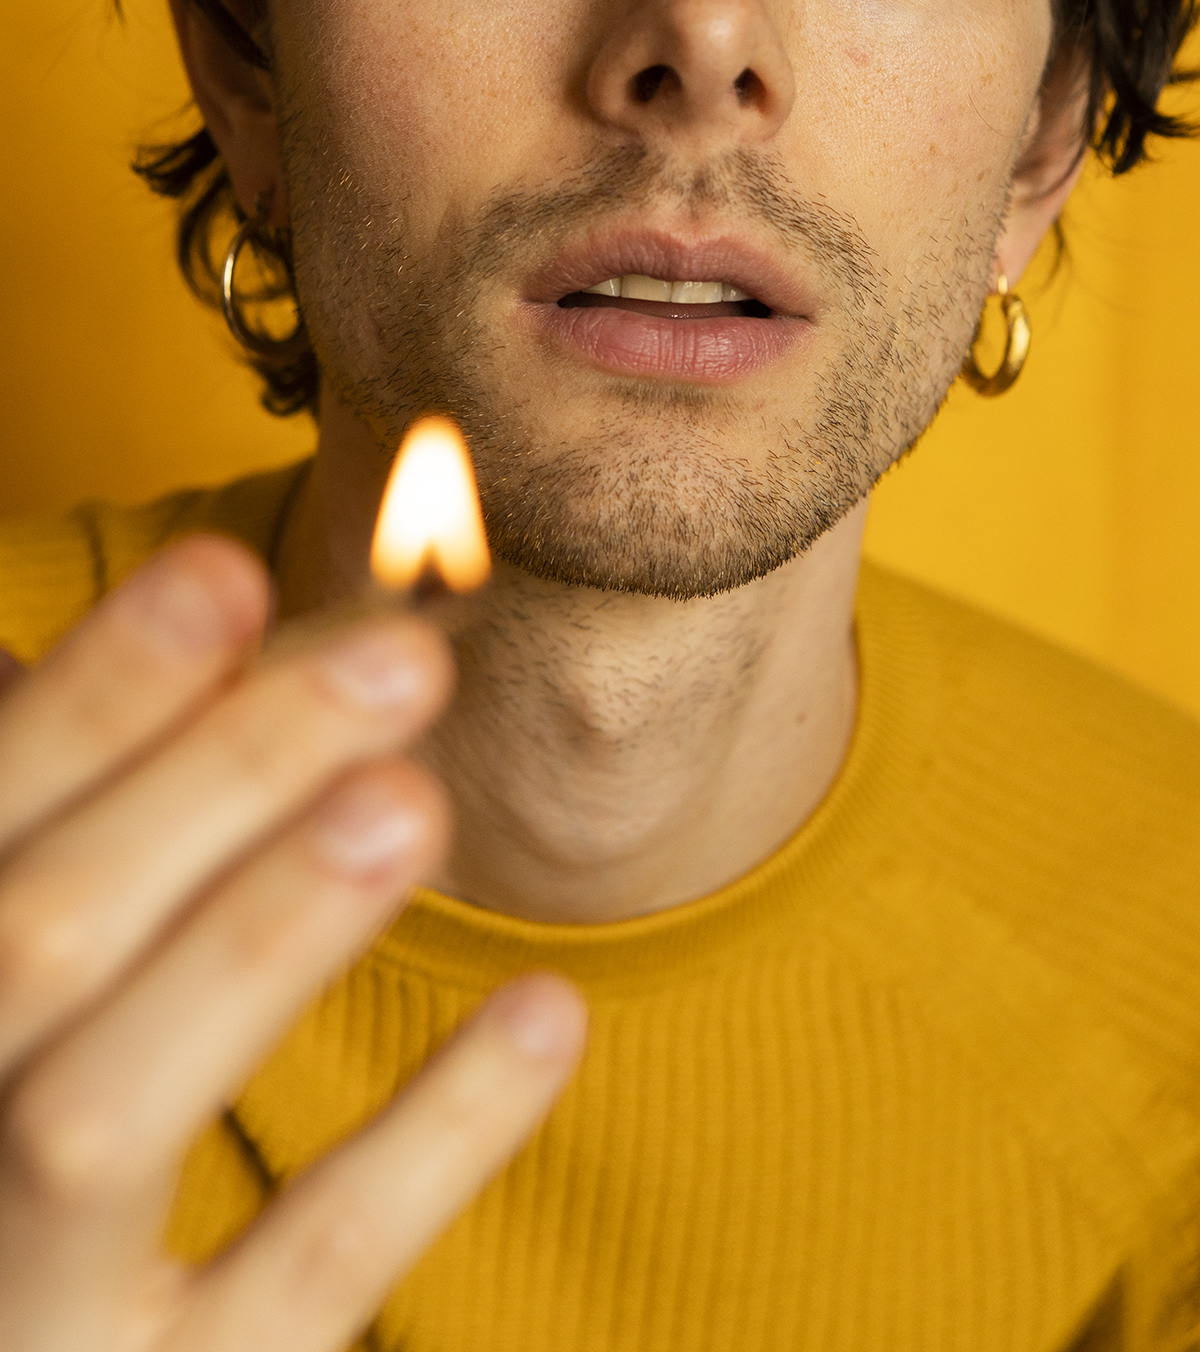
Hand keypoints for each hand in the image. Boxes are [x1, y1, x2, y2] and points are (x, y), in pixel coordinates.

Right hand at [0, 537, 585, 1350]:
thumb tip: (161, 634)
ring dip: (262, 931)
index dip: (98, 695)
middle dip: (215, 778)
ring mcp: (21, 1312)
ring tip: (417, 800)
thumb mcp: (36, 991)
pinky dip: (426, 1145)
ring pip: (104, 1110)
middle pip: (36, 935)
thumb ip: (76, 829)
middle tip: (402, 659)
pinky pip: (297, 1281)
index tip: (234, 571)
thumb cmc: (29, 1150)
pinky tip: (548, 1012)